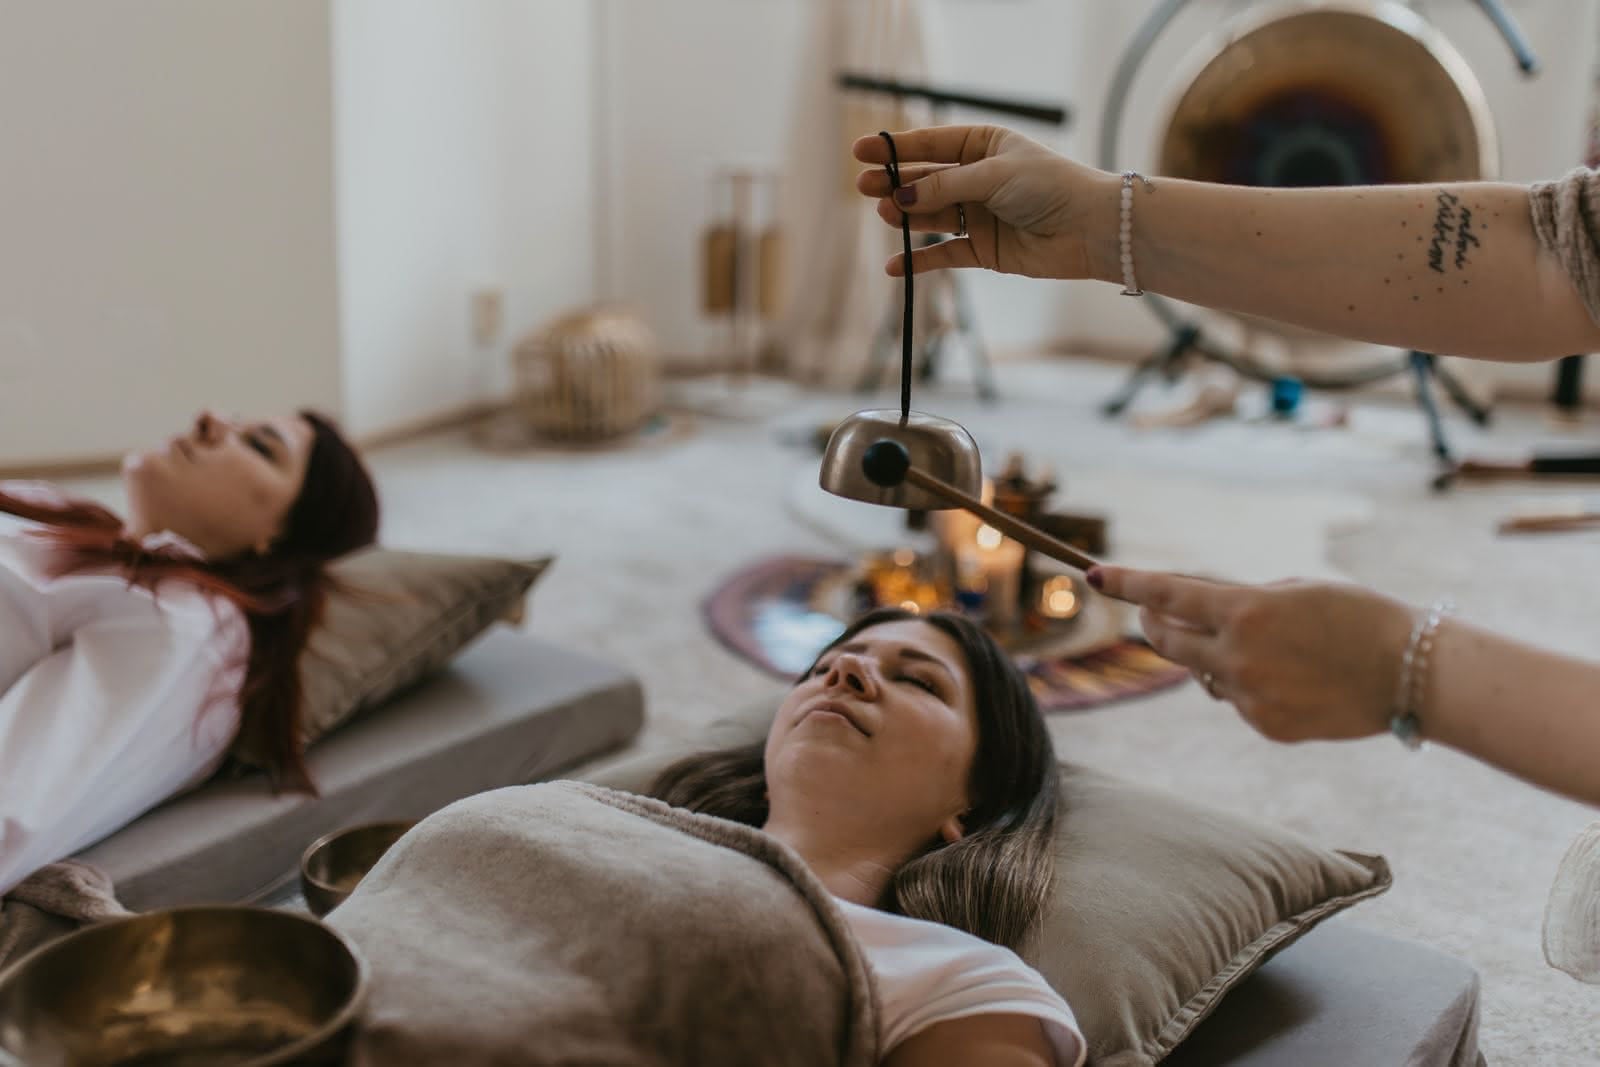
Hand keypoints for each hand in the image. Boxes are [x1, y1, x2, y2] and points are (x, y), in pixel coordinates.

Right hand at [853, 125, 1111, 280]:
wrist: (1090, 230)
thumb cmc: (1050, 187)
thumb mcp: (993, 176)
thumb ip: (945, 187)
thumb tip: (901, 195)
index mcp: (984, 145)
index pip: (931, 145)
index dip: (896, 148)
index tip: (862, 151)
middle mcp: (978, 178)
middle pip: (925, 180)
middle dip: (894, 182)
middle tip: (863, 186)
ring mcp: (979, 215)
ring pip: (931, 215)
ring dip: (905, 215)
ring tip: (884, 213)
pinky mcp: (983, 250)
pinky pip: (943, 254)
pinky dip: (919, 260)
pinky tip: (894, 266)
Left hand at [1087, 566, 1416, 742]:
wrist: (1411, 673)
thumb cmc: (1357, 617)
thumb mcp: (1293, 590)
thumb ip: (1239, 600)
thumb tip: (1192, 610)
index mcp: (1244, 611)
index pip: (1167, 595)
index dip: (1128, 583)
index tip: (1095, 575)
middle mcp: (1237, 656)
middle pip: (1169, 642)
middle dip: (1154, 625)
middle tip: (1150, 614)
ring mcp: (1249, 697)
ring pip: (1205, 675)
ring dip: (1214, 657)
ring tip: (1269, 647)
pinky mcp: (1265, 727)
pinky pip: (1237, 701)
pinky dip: (1249, 687)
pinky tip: (1294, 681)